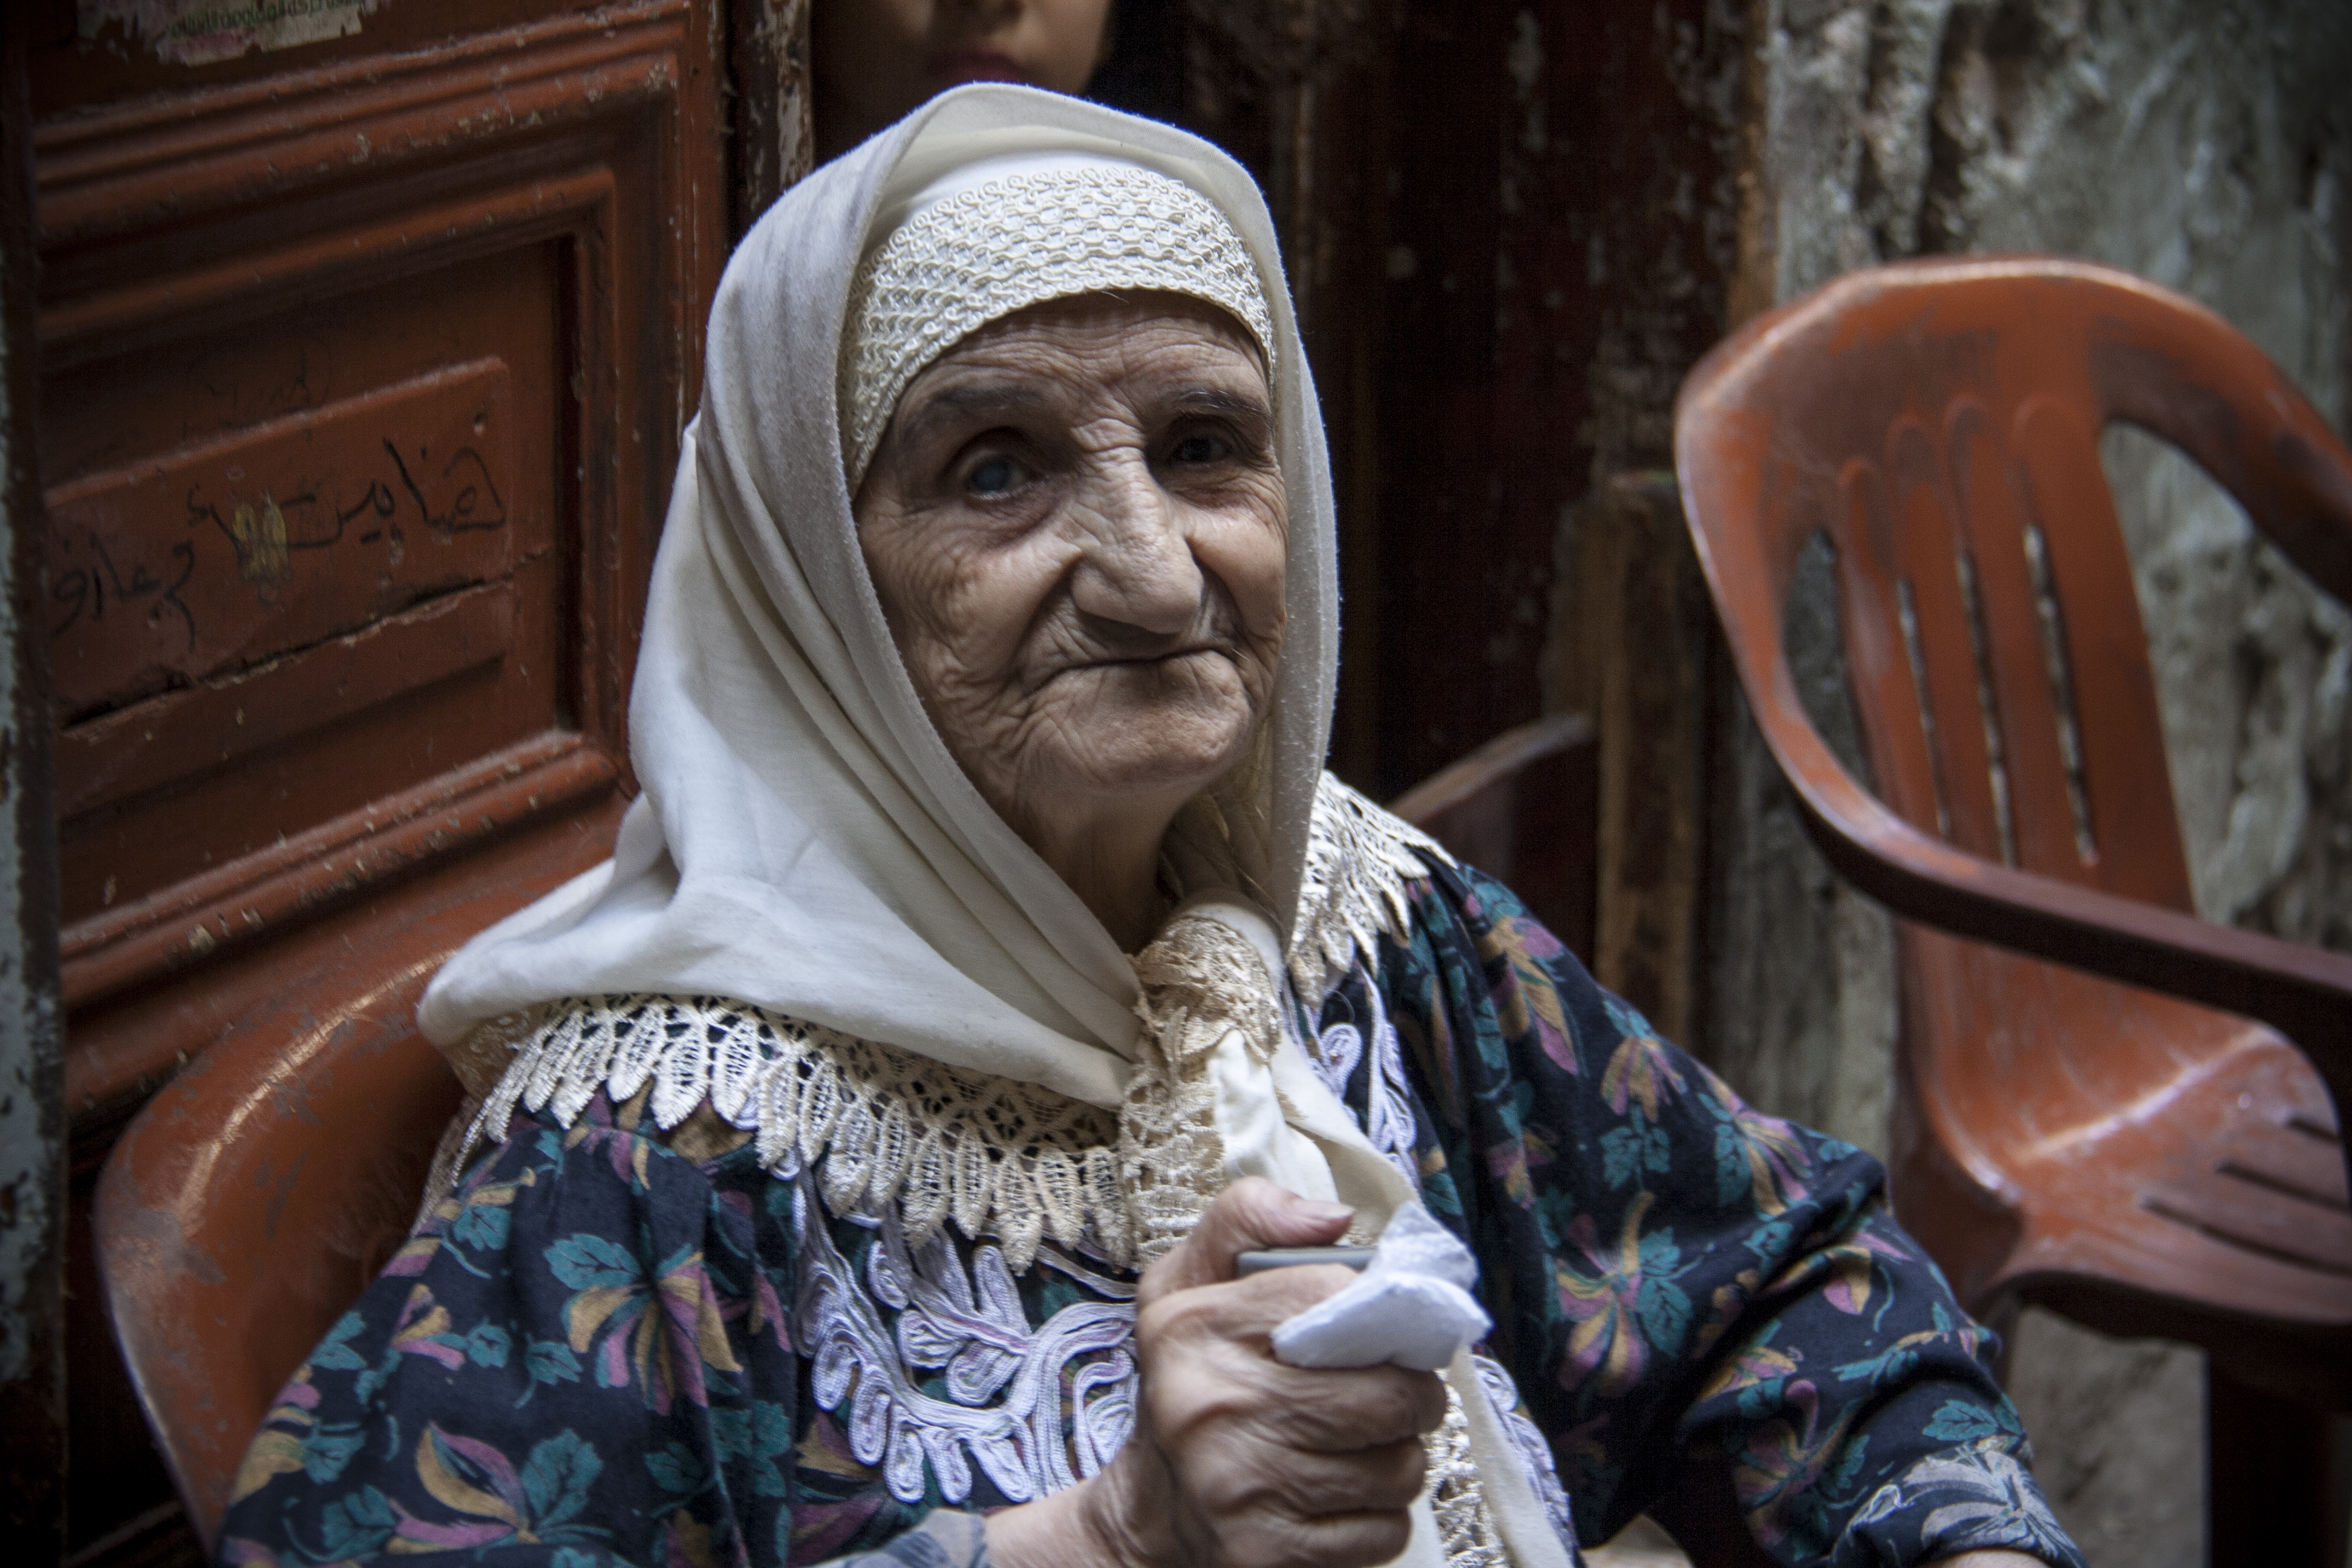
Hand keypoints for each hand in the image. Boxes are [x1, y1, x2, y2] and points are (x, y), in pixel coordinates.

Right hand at [987, 1178, 1447, 1567]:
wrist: (1151, 1515)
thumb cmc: (1190, 1383)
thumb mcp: (1189, 1282)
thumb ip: (1250, 1219)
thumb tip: (1337, 1219)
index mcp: (1195, 1328)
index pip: (1337, 1295)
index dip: (1383, 1307)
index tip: (1384, 1324)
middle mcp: (1214, 1408)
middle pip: (1388, 1395)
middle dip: (1415, 1395)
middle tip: (1398, 1392)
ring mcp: (1243, 1488)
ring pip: (1398, 1468)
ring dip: (1400, 1456)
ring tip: (1366, 1444)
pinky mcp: (1271, 1553)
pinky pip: (1384, 1530)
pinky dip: (1381, 1514)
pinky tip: (1345, 1495)